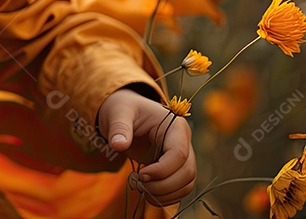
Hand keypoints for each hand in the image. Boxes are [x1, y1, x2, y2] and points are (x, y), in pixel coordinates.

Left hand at [97, 87, 195, 205]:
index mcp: (175, 126)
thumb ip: (119, 127)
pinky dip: (167, 196)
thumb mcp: (118, 113)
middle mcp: (184, 141)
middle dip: (163, 185)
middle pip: (187, 172)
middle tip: (139, 185)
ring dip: (166, 194)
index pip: (179, 154)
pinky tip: (148, 195)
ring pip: (186, 183)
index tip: (140, 175)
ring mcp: (183, 156)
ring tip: (142, 190)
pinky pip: (180, 188)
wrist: (125, 113)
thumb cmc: (123, 109)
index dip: (162, 170)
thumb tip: (118, 145)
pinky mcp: (176, 168)